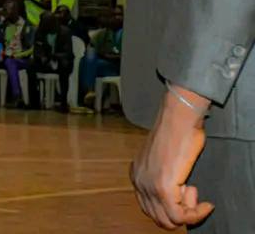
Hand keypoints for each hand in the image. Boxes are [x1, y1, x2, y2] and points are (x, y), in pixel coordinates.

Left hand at [130, 87, 213, 229]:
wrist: (178, 119)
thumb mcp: (164, 159)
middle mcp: (138, 182)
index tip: (187, 191)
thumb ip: (163, 177)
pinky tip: (204, 203)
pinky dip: (195, 214)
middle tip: (192, 193)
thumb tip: (177, 195)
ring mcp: (148, 186)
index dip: (172, 206)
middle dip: (180, 213)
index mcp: (136, 175)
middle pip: (158, 218)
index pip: (150, 208)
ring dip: (188, 213)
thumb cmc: (177, 133)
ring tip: (195, 192)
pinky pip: (179, 217)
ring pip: (168, 221)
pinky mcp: (162, 188)